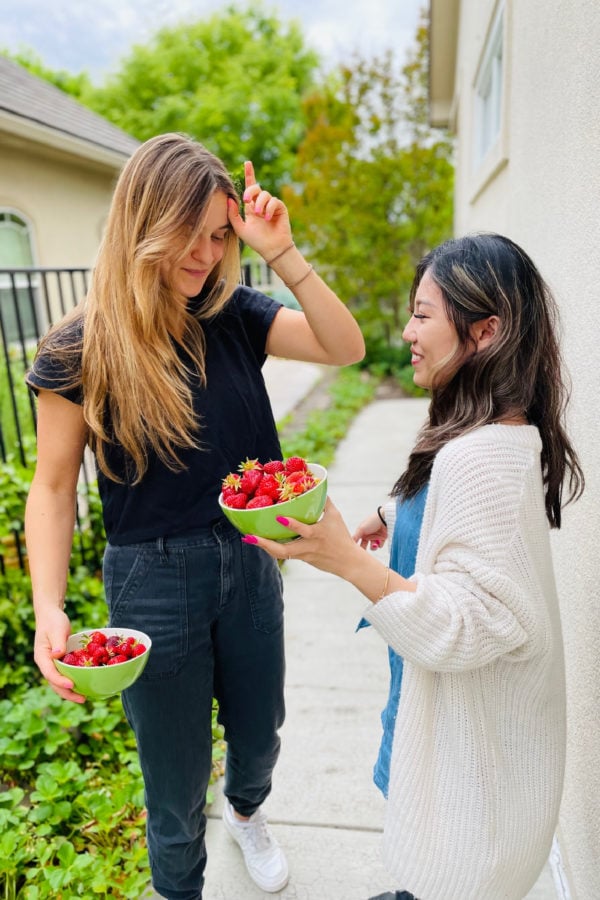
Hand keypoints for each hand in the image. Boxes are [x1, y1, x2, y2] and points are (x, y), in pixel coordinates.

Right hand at [34, 607, 85, 702]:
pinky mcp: (60, 663)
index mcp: (42, 657)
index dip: (60, 681)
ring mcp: (52, 665)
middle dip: (67, 693)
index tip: (71, 685)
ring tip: (85, 698)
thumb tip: (58, 654)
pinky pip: (66, 675)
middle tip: (82, 699)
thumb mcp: (56, 629)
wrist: (51, 616)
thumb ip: (58, 642)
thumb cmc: (53, 621)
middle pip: (55, 683)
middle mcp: (46, 664)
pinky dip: (74, 681)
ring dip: (71, 691)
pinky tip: (85, 685)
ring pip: (60, 682)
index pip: (50, 673)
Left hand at [227, 161, 292, 259]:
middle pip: (256, 187)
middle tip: (247, 200)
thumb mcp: (240, 228)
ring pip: (265, 194)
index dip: (249, 174)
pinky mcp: (280, 208)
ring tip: (259, 215)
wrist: (271, 249)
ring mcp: (271, 206)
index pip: (249, 188)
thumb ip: (233, 214)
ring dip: (260, 203)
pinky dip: (269, 208)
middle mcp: (261, 204)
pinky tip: (267, 218)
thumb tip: (230, 198)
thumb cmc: (256, 241)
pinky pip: (274, 201)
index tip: (247, 163)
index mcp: (251, 207)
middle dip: (250, 190)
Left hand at [242, 497, 365, 576]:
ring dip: (264, 547)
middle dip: (265, 544)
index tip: (278, 517)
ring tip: (249, 538)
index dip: (292, 524)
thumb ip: (324, 502)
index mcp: (318, 534)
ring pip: (280, 554)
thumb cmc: (342, 537)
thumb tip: (316, 486)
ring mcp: (303, 555)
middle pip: (284, 550)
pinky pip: (284, 554)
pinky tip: (262, 541)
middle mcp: (308, 546)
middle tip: (250, 537)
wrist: (348, 563)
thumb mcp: (335, 517)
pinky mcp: (302, 560)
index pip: (304, 530)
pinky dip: (272, 547)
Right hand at [352, 510, 387, 550]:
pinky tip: (379, 540)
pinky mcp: (382, 538)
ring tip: (374, 544)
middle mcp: (368, 535)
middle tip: (364, 553)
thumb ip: (355, 537)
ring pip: (372, 547)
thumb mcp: (361, 529)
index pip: (357, 541)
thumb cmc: (371, 522)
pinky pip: (380, 545)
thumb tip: (350, 543)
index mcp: (362, 532)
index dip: (357, 546)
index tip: (356, 552)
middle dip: (364, 550)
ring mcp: (375, 537)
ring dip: (373, 547)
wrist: (385, 519)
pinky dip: (380, 544)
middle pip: (364, 546)